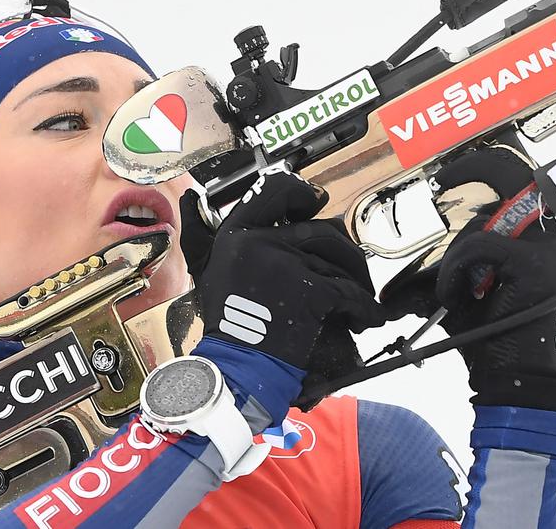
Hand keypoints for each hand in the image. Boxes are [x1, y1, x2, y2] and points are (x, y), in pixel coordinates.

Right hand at [181, 170, 386, 372]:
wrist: (236, 364)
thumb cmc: (224, 323)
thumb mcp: (206, 270)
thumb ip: (202, 236)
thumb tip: (188, 198)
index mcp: (237, 234)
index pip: (275, 190)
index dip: (302, 192)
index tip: (316, 200)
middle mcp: (264, 243)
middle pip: (322, 229)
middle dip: (345, 249)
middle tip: (350, 262)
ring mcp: (290, 267)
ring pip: (342, 258)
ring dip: (358, 276)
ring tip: (360, 292)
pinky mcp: (313, 294)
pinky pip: (351, 292)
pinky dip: (365, 307)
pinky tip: (367, 317)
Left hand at [381, 147, 555, 410]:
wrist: (511, 380)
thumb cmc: (488, 337)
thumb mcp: (457, 293)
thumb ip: (441, 267)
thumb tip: (398, 266)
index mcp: (535, 239)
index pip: (514, 179)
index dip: (482, 165)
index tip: (447, 174)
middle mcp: (547, 236)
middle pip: (494, 198)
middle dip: (464, 201)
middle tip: (440, 205)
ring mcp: (547, 247)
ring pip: (479, 227)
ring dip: (452, 262)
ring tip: (453, 296)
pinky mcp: (535, 262)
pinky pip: (478, 246)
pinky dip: (455, 272)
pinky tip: (455, 297)